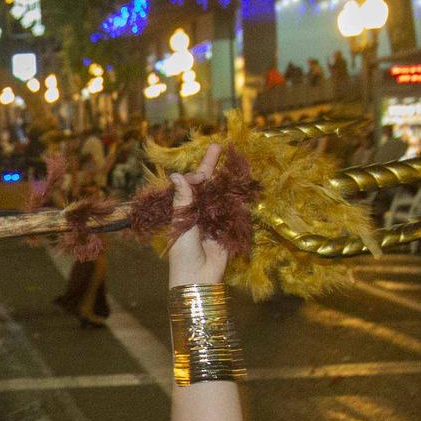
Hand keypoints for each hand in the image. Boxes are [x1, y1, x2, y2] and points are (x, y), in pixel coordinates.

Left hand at [166, 143, 229, 285]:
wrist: (198, 275)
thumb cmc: (183, 250)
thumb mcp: (182, 221)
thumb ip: (183, 199)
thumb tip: (177, 175)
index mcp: (185, 207)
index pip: (192, 184)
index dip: (198, 174)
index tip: (201, 176)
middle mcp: (200, 209)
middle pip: (208, 183)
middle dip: (213, 165)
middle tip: (218, 145)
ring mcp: (215, 217)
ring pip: (222, 192)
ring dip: (228, 178)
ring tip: (235, 161)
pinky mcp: (229, 227)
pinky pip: (235, 209)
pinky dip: (239, 197)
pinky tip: (243, 182)